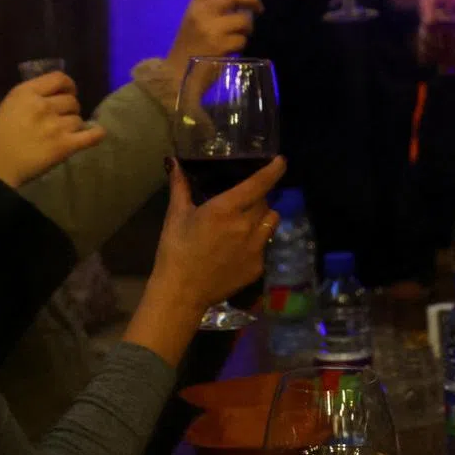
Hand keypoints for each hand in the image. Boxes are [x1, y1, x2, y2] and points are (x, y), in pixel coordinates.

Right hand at [0, 73, 105, 187]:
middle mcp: (43, 105)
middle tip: (61, 120)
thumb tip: (45, 101)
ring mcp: (55, 126)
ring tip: (64, 135)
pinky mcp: (64, 146)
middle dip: (69, 110)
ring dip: (74, 126)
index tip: (68, 93)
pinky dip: (96, 134)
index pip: (59, 78)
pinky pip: (91, 136)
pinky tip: (96, 134)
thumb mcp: (4, 108)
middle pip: (72, 101)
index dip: (68, 85)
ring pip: (78, 119)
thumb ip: (27, 102)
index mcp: (25, 93)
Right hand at [151, 156, 284, 311]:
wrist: (181, 293)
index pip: (259, 184)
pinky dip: (256, 242)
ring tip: (246, 223)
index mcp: (226, 209)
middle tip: (241, 203)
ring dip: (262, 217)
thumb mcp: (176, 215)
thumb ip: (180, 186)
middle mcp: (246, 226)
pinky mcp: (258, 267)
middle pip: (265, 202)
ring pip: (271, 222)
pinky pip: (265, 245)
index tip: (281, 161)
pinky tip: (238, 249)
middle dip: (257, 198)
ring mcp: (255, 248)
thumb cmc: (176, 250)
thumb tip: (173, 162)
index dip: (273, 170)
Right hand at [164, 0, 263, 83]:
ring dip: (248, 27)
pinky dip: (242, 44)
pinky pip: (242, 39)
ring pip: (243, 19)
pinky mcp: (219, 46)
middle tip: (260, 8)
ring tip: (241, 34)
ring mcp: (211, 29)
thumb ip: (215, 6)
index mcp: (196, 3)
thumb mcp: (197, 20)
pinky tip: (232, 49)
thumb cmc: (190, 46)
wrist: (177, 74)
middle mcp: (202, 12)